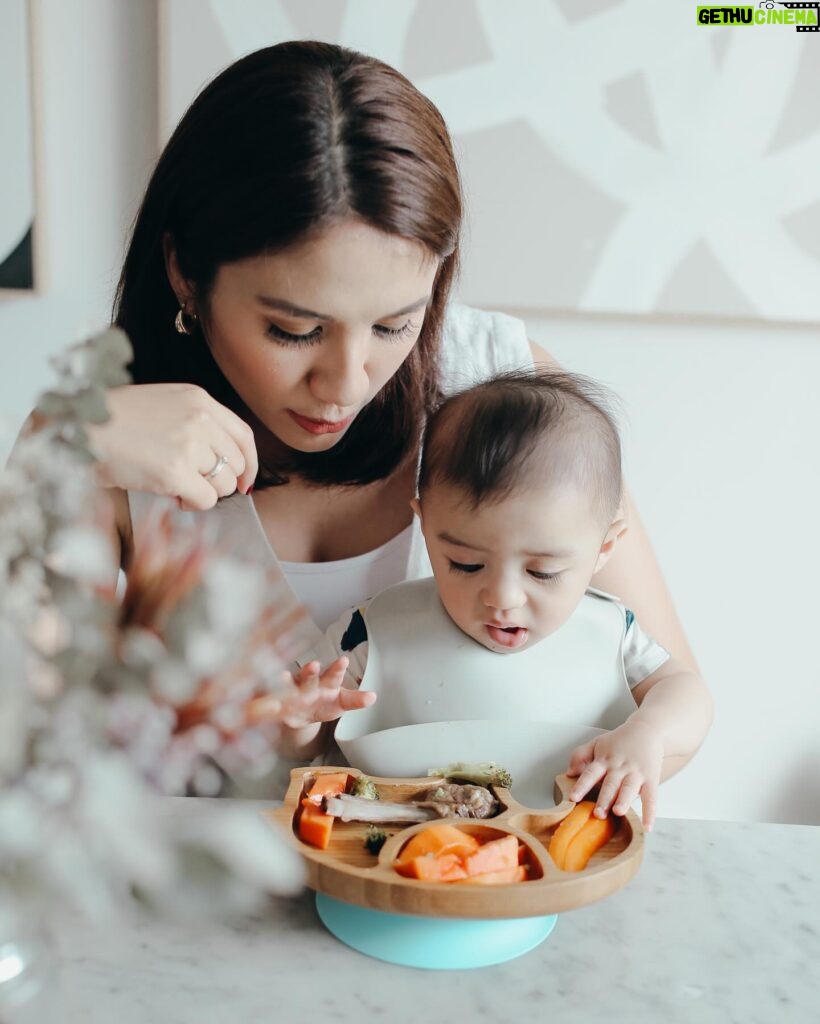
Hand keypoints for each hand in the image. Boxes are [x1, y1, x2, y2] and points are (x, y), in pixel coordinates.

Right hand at [87, 383, 257, 508]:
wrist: (79, 428)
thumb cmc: (114, 420)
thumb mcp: (163, 403)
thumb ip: (195, 421)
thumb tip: (221, 458)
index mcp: (198, 399)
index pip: (244, 435)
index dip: (249, 463)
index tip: (244, 480)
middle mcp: (199, 419)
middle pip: (236, 463)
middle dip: (220, 481)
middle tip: (194, 483)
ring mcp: (189, 444)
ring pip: (224, 484)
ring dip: (204, 493)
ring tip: (178, 486)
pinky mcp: (175, 471)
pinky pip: (206, 500)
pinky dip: (192, 504)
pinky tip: (172, 495)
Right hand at [248, 657, 376, 730]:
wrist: (301, 713)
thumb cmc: (324, 702)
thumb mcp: (341, 702)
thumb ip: (356, 699)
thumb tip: (374, 696)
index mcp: (327, 683)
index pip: (334, 674)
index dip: (338, 668)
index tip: (344, 660)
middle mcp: (308, 684)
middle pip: (309, 676)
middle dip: (311, 671)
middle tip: (313, 665)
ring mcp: (291, 692)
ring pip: (288, 685)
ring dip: (286, 681)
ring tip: (283, 677)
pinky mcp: (278, 705)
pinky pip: (271, 701)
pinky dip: (267, 701)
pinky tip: (264, 701)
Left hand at [565, 719, 663, 830]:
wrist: (647, 731)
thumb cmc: (619, 741)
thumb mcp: (597, 743)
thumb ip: (580, 756)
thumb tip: (569, 773)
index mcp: (604, 760)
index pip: (590, 773)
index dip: (582, 785)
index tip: (573, 798)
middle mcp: (619, 767)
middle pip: (610, 784)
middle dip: (604, 799)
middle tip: (597, 814)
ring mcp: (636, 773)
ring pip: (629, 788)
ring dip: (624, 801)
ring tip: (618, 812)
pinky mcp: (651, 778)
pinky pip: (651, 797)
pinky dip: (650, 812)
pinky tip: (647, 826)